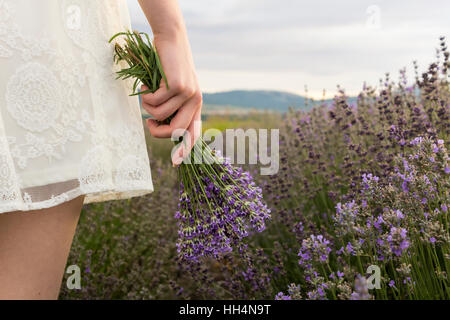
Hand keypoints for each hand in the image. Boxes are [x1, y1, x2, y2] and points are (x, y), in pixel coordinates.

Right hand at [141, 34, 201, 165]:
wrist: (171, 40)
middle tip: (148, 123)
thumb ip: (171, 107)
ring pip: (160, 115)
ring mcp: (188, 94)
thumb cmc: (168, 66)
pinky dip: (145, 95)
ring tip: (147, 92)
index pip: (193, 133)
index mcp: (195, 106)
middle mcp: (195, 102)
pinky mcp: (179, 86)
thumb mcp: (172, 90)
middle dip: (157, 131)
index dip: (185, 149)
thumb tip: (161, 127)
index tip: (176, 163)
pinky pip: (154, 102)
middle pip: (175, 132)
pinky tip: (147, 83)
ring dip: (148, 107)